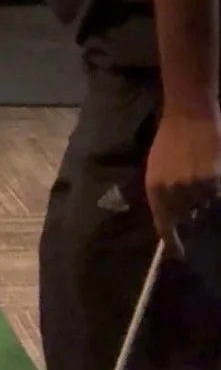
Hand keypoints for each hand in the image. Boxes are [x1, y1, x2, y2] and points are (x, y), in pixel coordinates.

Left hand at [145, 107, 220, 252]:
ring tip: (203, 195)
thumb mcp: (156, 169)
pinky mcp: (215, 180)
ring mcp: (196, 186)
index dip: (173, 244)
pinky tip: (212, 185)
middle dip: (193, 225)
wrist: (188, 114)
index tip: (179, 254)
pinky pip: (216, 198)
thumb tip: (171, 222)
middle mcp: (174, 192)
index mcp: (155, 189)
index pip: (165, 227)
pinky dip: (215, 196)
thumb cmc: (170, 140)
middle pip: (188, 222)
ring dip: (206, 207)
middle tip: (197, 220)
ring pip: (206, 210)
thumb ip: (162, 196)